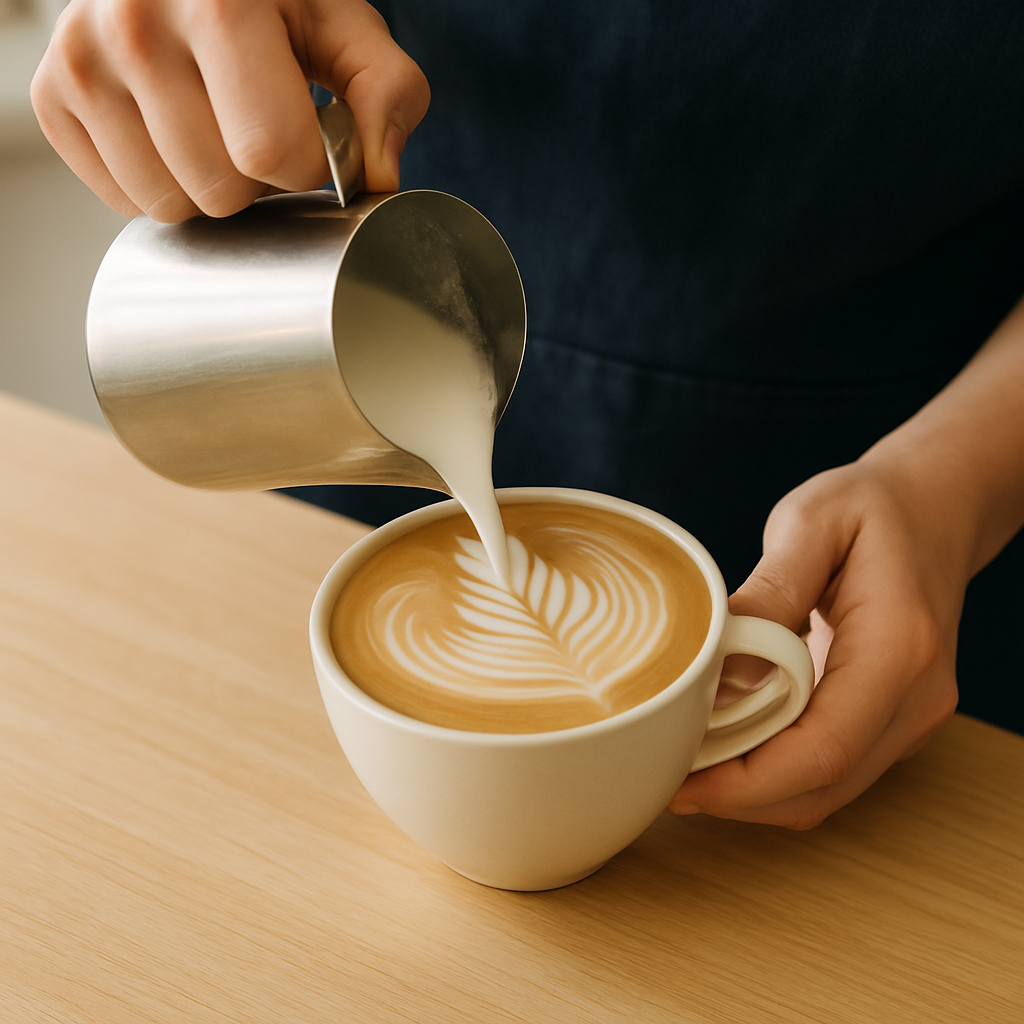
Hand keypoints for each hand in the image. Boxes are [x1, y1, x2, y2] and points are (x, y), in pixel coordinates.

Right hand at [31, 0, 429, 221]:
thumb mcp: (341, 24)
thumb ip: (384, 92)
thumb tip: (378, 175)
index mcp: (217, 0)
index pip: (271, 152)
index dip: (306, 167)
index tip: (308, 136)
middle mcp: (133, 23)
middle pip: (219, 189)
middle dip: (258, 181)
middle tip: (257, 129)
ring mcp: (82, 60)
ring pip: (169, 205)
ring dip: (208, 187)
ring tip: (216, 129)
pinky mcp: (53, 95)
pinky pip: (123, 199)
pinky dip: (159, 183)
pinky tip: (173, 134)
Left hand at [669, 456, 966, 828]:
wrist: (934, 509)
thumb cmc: (872, 508)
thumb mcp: (810, 524)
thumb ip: (767, 595)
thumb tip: (717, 664)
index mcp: (899, 649)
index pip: (824, 750)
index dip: (748, 783)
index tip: (684, 784)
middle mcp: (916, 698)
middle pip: (823, 786)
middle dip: (738, 797)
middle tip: (665, 775)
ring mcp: (911, 716)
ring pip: (827, 790)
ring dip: (753, 792)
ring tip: (687, 762)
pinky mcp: (893, 719)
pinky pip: (832, 768)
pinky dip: (776, 772)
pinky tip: (728, 745)